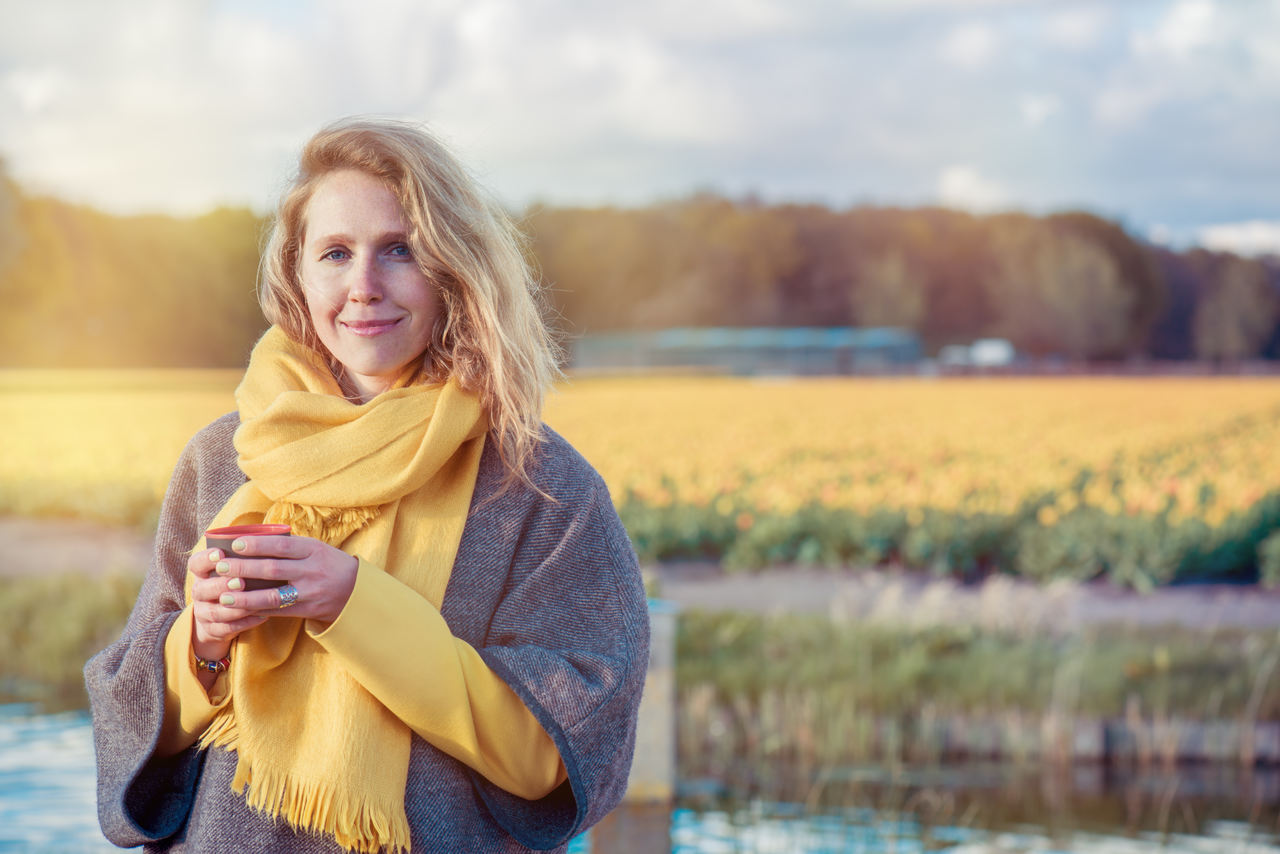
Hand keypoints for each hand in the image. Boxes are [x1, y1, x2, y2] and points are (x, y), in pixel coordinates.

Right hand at [187, 546, 268, 661]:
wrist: (221, 618)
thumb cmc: (234, 582)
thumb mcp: (235, 568)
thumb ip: (245, 556)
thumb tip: (272, 537)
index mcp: (202, 573)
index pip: (195, 563)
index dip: (206, 559)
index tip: (221, 553)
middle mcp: (199, 592)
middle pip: (201, 589)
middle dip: (221, 585)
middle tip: (241, 581)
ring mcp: (204, 613)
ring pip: (215, 612)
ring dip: (237, 606)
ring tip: (257, 601)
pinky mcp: (214, 630)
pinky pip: (227, 629)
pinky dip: (246, 622)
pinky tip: (263, 616)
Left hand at [206, 534, 358, 625]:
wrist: (357, 591)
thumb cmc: (329, 564)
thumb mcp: (316, 548)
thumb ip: (290, 546)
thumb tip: (252, 539)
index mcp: (313, 550)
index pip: (280, 545)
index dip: (256, 545)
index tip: (235, 545)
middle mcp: (311, 571)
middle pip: (271, 569)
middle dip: (243, 568)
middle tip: (221, 567)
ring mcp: (309, 592)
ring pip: (271, 596)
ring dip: (244, 597)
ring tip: (223, 596)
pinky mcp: (306, 610)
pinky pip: (276, 612)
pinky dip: (256, 610)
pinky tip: (240, 609)